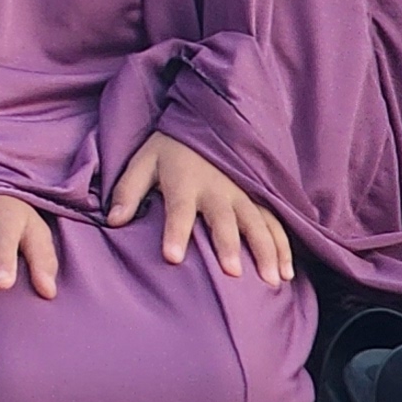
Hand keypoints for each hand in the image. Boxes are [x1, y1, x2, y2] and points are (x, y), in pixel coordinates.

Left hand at [107, 130, 292, 287]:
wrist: (204, 121)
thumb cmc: (167, 150)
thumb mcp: (142, 162)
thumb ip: (128, 190)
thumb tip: (113, 220)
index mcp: (184, 180)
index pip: (178, 209)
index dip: (175, 232)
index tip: (172, 257)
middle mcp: (216, 188)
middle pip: (223, 219)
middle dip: (228, 244)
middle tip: (232, 273)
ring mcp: (241, 193)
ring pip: (257, 223)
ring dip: (266, 250)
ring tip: (271, 280)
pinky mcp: (258, 197)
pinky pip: (275, 222)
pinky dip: (284, 246)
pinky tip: (287, 273)